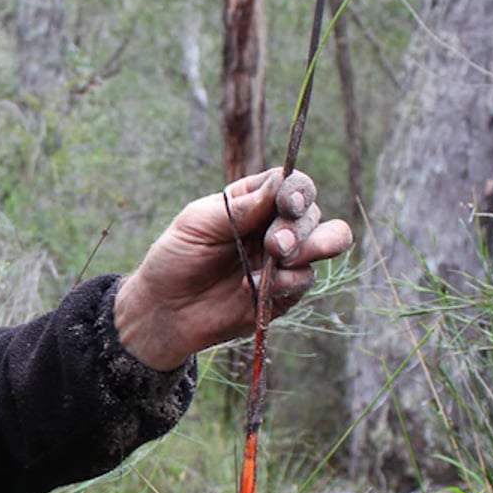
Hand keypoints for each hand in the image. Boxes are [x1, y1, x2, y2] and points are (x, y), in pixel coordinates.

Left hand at [113, 168, 352, 371]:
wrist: (165, 311)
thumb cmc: (175, 258)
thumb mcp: (197, 223)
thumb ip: (239, 206)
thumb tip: (280, 182)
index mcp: (253, 201)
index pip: (292, 184)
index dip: (297, 190)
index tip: (286, 202)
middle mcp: (274, 225)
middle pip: (312, 211)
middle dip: (298, 225)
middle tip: (273, 245)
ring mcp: (284, 258)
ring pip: (327, 240)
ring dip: (312, 246)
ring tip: (280, 256)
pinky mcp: (286, 291)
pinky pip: (306, 279)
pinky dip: (286, 282)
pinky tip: (250, 287)